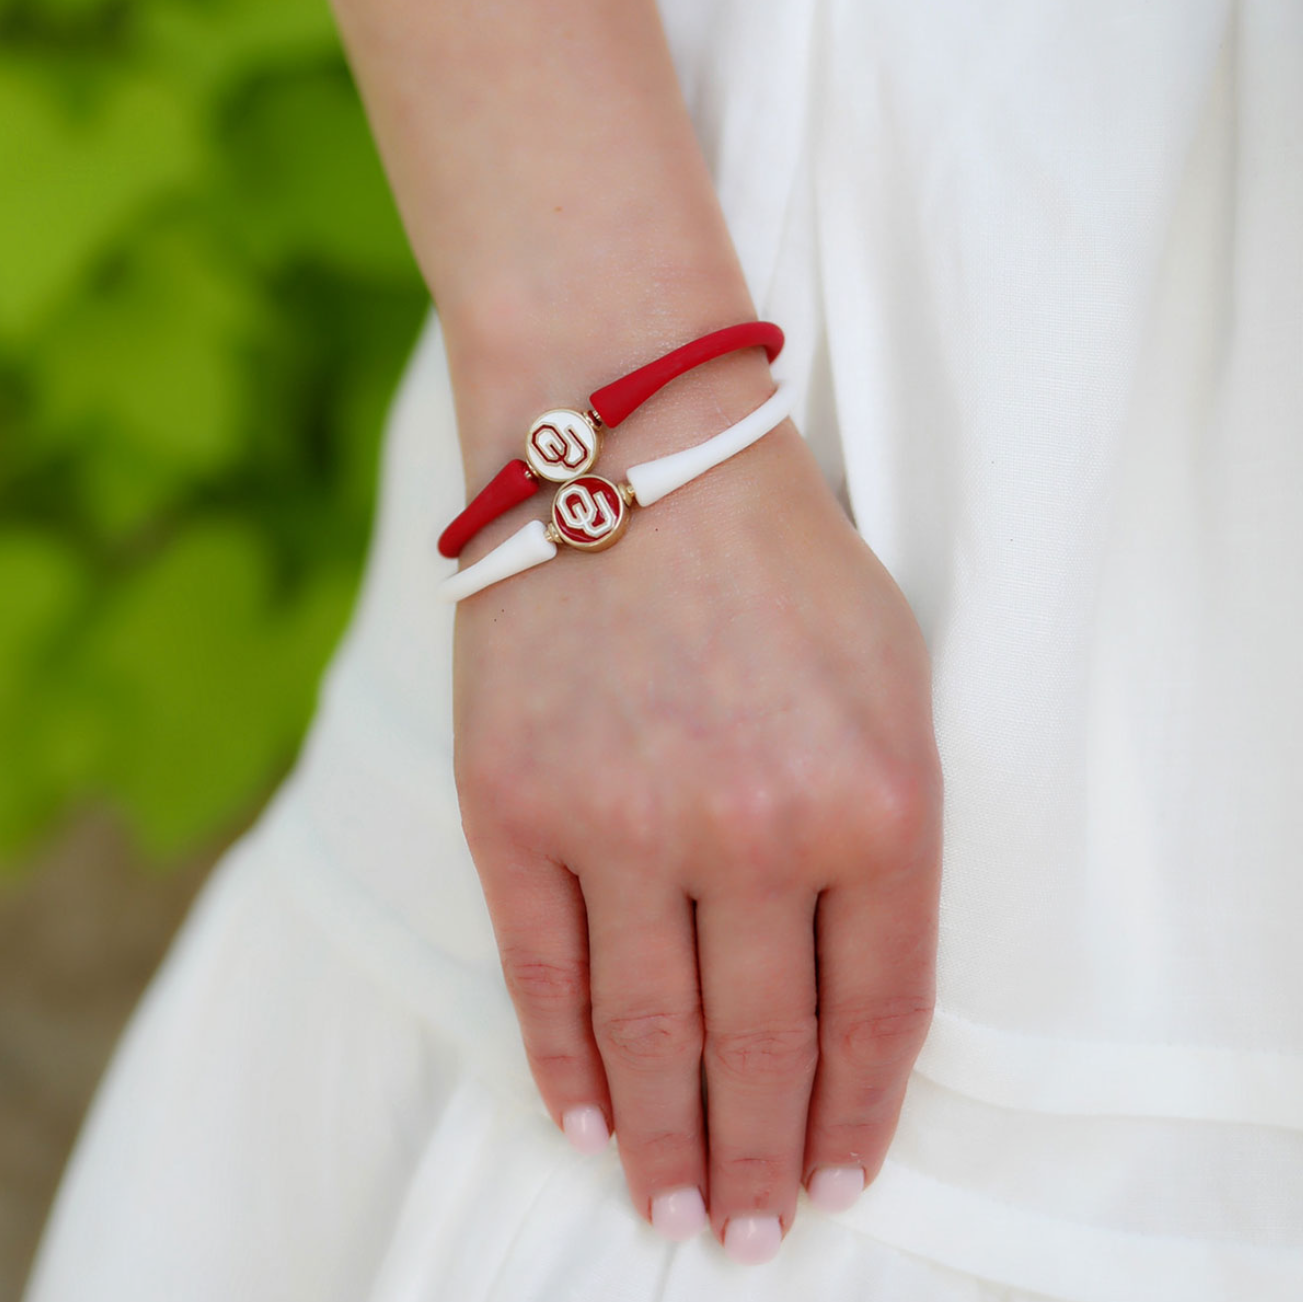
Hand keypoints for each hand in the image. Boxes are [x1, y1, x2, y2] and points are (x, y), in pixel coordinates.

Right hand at [451, 389, 941, 1262]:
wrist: (631, 449)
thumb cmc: (778, 560)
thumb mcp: (893, 683)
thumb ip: (889, 833)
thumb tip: (845, 987)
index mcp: (879, 803)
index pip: (876, 1012)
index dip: (855, 1114)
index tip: (837, 1177)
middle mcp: (755, 831)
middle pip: (760, 1049)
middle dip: (757, 1158)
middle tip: (745, 1231)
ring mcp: (622, 823)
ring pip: (649, 1035)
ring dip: (662, 1138)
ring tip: (669, 1207)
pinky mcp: (512, 807)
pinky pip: (541, 975)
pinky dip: (563, 1062)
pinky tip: (582, 1118)